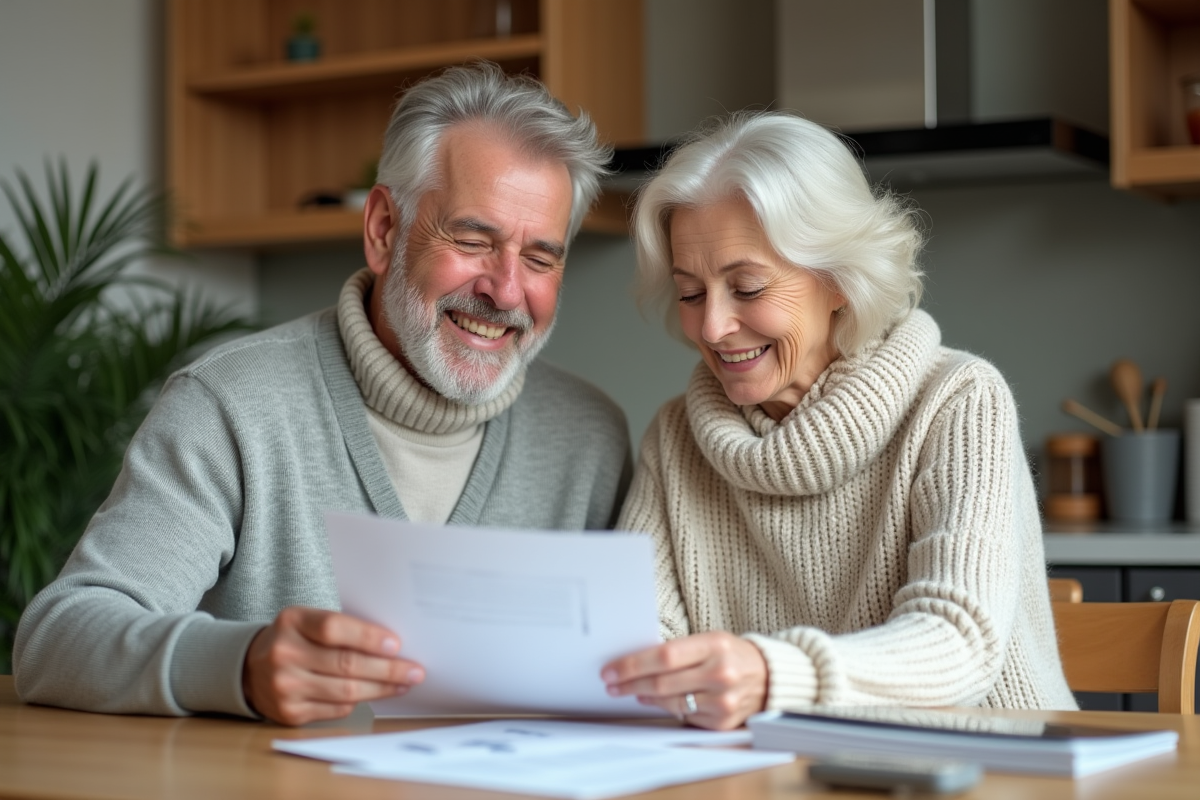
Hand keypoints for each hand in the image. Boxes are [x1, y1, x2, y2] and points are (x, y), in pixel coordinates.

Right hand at [242, 606, 423, 725]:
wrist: (250, 669)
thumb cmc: (293, 639)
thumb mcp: (308, 620)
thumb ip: (342, 628)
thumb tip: (391, 645)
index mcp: (292, 622)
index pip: (334, 629)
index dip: (368, 637)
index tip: (397, 644)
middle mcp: (284, 654)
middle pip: (346, 664)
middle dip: (387, 669)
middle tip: (414, 670)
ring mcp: (285, 687)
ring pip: (346, 691)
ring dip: (381, 689)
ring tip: (404, 683)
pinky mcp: (290, 713)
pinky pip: (337, 709)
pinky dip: (360, 701)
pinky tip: (377, 694)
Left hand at [601, 632, 767, 729]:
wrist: (769, 677)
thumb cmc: (731, 654)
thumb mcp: (710, 640)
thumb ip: (678, 650)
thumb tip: (636, 663)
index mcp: (715, 646)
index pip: (664, 656)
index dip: (632, 665)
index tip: (610, 669)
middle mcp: (721, 674)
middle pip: (662, 682)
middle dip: (630, 684)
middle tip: (611, 683)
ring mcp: (723, 701)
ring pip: (670, 702)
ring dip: (644, 697)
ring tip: (631, 691)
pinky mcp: (723, 723)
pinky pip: (684, 716)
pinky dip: (666, 708)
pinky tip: (656, 701)